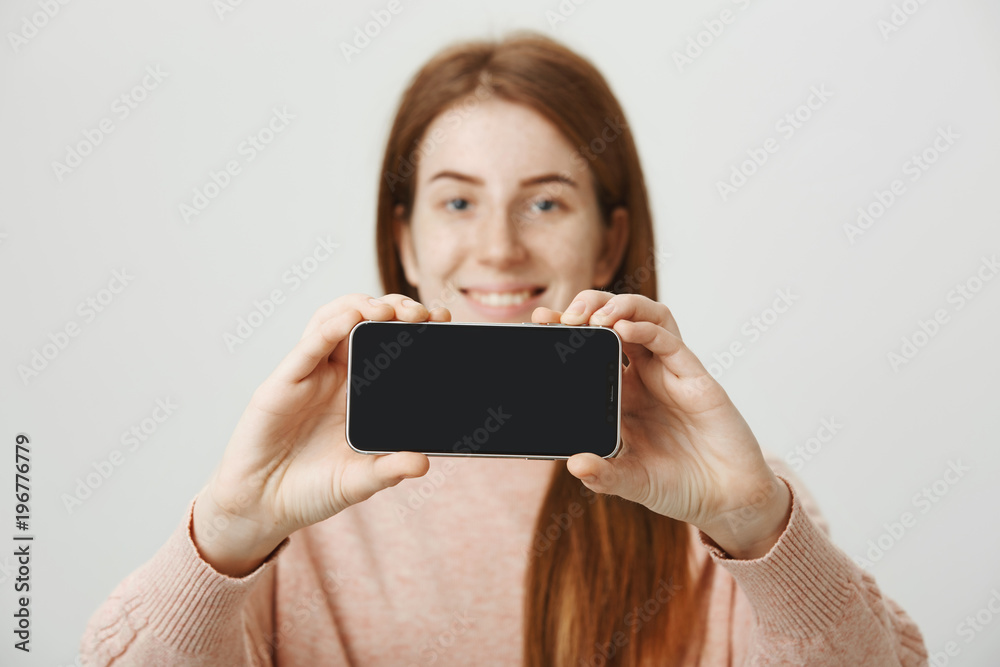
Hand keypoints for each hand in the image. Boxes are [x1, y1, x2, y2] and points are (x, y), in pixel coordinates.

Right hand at [192, 293, 449, 575]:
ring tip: (388, 308)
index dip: (415, 328)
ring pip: (335, 322)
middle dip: (395, 309)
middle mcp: (338, 376)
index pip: (391, 346)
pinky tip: (351, 319)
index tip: (442, 321)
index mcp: (362, 393)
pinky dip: (330, 328)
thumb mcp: (359, 481)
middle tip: (419, 313)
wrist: (263, 506)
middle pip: (367, 324)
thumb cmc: (312, 489)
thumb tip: (422, 462)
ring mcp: (311, 375)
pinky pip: (308, 347)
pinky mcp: (284, 382)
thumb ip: (389, 471)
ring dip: (362, 307)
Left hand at [532, 290, 790, 558]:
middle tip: (565, 317)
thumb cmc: (677, 485)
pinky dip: (645, 329)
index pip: (590, 347)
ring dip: (619, 306)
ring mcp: (668, 373)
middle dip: (589, 306)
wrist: (726, 499)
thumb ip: (604, 475)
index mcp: (620, 394)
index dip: (567, 329)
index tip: (540, 321)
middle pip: (614, 320)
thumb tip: (575, 465)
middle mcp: (642, 377)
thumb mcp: (631, 482)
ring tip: (594, 316)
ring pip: (644, 318)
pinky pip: (668, 341)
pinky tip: (623, 331)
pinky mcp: (694, 377)